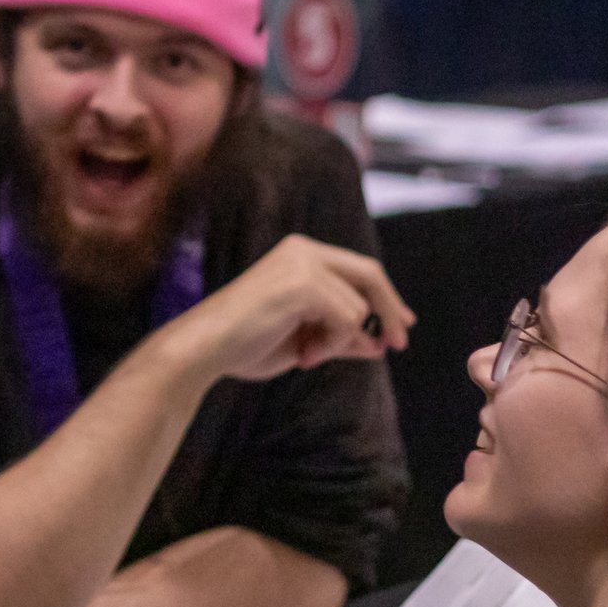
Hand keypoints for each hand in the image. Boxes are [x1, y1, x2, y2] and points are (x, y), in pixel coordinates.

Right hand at [162, 234, 413, 383]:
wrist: (206, 348)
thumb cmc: (244, 345)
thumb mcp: (303, 341)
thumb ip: (340, 336)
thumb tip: (378, 343)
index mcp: (299, 255)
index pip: (358, 270)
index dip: (386, 298)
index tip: (402, 324)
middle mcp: (303, 250)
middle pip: (370, 274)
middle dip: (390, 311)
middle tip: (399, 344)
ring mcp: (302, 263)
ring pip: (357, 308)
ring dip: (339, 342)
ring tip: (306, 356)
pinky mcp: (303, 283)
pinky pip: (347, 319)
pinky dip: (332, 345)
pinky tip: (303, 356)